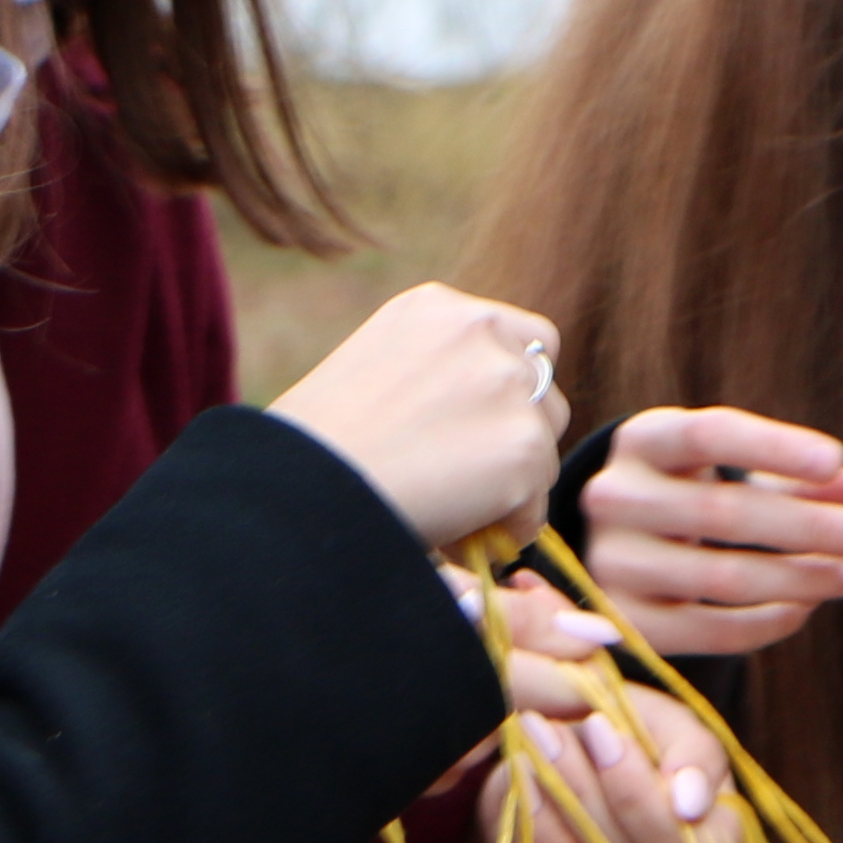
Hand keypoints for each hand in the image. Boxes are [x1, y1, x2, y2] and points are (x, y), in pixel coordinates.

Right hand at [270, 282, 569, 552]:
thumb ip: (431, 375)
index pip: (519, 340)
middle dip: (512, 435)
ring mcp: (509, 386)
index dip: (503, 390)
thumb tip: (476, 424)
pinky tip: (456, 535)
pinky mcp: (524, 446)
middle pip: (542, 389)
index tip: (472, 429)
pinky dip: (506, 528)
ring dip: (512, 482)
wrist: (298, 489)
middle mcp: (481, 331)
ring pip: (544, 446)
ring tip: (452, 511)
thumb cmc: (309, 449)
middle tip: (462, 480)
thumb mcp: (369, 372)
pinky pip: (536, 504)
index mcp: (437, 307)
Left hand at [480, 658, 734, 842]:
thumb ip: (688, 748)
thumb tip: (691, 802)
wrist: (542, 764)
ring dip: (549, 839)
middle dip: (581, 795)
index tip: (597, 729)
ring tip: (521, 772)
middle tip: (543, 735)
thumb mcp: (650, 718)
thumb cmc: (608, 738)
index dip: (644, 796)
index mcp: (713, 839)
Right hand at [582, 406, 842, 659]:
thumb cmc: (699, 494)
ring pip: (719, 577)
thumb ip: (805, 478)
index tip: (837, 461)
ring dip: (800, 578)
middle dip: (809, 525)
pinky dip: (766, 623)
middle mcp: (614, 497)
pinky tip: (807, 607)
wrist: (623, 547)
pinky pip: (706, 632)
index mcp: (644, 441)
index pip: (708, 435)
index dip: (774, 449)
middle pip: (721, 512)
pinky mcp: (623, 622)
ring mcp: (611, 563)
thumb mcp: (742, 471)